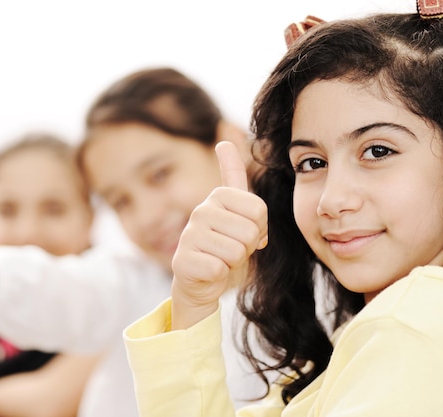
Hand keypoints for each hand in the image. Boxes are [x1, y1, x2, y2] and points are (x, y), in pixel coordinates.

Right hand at [170, 141, 267, 329]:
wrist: (202, 279)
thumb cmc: (226, 243)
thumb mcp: (237, 211)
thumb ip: (235, 177)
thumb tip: (224, 141)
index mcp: (218, 196)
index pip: (259, 210)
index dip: (260, 228)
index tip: (246, 231)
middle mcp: (200, 211)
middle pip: (250, 232)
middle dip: (247, 247)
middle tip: (232, 248)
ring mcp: (189, 236)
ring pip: (236, 252)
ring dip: (234, 262)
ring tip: (220, 258)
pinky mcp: (182, 261)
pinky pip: (219, 269)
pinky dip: (220, 275)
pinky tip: (209, 270)